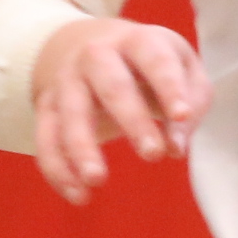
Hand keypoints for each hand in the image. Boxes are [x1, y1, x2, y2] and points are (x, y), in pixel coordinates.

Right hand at [32, 14, 208, 204]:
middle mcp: (97, 56)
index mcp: (137, 42)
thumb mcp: (181, 68)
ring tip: (97, 180)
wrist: (89, 42)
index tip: (182, 116)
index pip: (154, 59)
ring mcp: (67, 81)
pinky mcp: (47, 106)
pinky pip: (46, 138)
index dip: (169, 86)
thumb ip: (191, 104)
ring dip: (81, 147)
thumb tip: (176, 148)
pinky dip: (58, 169)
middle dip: (132, 120)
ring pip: (71, 113)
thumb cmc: (148, 64)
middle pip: (111, 85)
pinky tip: (78, 195)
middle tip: (153, 155)